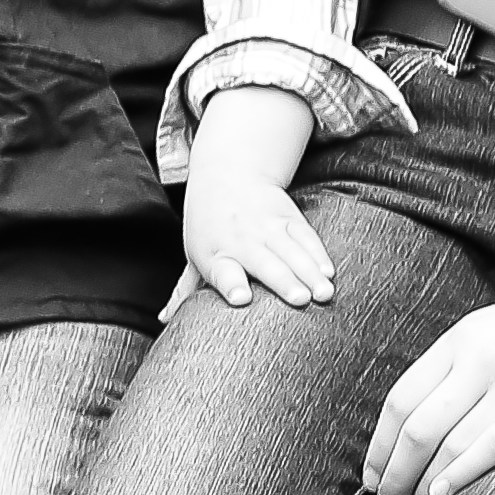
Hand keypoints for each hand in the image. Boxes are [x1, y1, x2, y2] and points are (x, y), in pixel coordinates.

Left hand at [184, 168, 334, 309]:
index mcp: (215, 254)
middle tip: (300, 300)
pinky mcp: (288, 216)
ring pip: (292, 251)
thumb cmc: (209, 227)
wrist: (227, 174)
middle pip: (265, 263)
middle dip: (283, 281)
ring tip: (324, 293)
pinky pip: (306, 237)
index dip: (232, 283)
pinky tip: (328, 272)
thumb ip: (185, 290)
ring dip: (310, 272)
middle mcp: (241, 240)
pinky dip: (318, 254)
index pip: (222, 272)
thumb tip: (165, 320)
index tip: (241, 298)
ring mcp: (267, 226)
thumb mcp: (194, 255)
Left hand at [364, 245, 494, 494]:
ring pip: (447, 443)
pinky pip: (493, 446)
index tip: (372, 479)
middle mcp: (483, 357)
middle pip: (414, 427)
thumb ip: (470, 363)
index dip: (378, 447)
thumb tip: (432, 413)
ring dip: (420, 488)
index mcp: (466, 336)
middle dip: (391, 476)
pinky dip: (460, 476)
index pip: (400, 399)